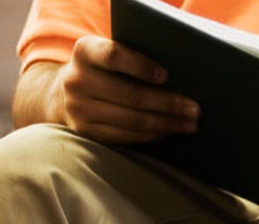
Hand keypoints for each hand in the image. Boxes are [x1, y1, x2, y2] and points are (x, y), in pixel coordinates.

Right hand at [56, 36, 199, 143]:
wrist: (64, 93)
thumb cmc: (103, 70)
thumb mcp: (108, 54)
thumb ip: (133, 58)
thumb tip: (180, 74)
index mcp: (85, 52)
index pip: (115, 57)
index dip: (141, 66)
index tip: (166, 76)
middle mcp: (77, 80)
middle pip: (130, 95)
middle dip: (167, 104)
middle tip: (194, 109)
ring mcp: (78, 109)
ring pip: (131, 120)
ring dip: (165, 123)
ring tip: (189, 124)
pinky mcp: (85, 132)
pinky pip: (125, 136)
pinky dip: (151, 135)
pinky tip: (168, 131)